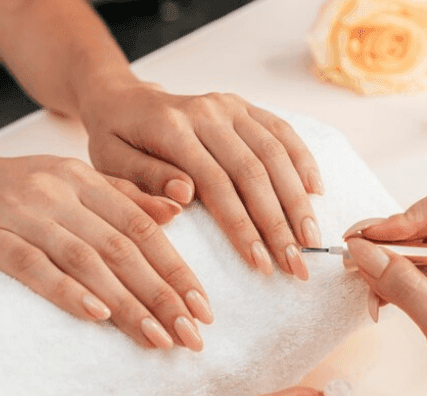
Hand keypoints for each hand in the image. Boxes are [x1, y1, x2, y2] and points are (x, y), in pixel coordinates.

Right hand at [0, 154, 212, 350]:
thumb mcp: (68, 183)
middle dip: (162, 294)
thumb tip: (177, 212)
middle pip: (122, 247)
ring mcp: (21, 212)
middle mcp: (58, 192)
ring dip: (127, 303)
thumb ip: (122, 196)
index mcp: (83, 179)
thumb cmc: (11, 191)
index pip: (143, 228)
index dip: (177, 269)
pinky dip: (67, 291)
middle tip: (192, 335)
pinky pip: (33, 265)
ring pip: (86, 260)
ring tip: (158, 339)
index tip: (204, 308)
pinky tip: (98, 316)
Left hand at [81, 81, 323, 280]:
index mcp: (171, 128)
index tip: (262, 265)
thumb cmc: (114, 141)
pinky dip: (302, 161)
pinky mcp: (243, 106)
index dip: (243, 227)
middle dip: (280, 224)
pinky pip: (282, 131)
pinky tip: (316, 193)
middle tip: (297, 265)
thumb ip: (144, 182)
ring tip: (311, 242)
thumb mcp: (110, 166)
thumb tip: (185, 197)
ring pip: (275, 154)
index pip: (216, 184)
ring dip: (297, 201)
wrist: (122, 99)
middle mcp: (207, 112)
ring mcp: (229, 106)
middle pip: (254, 171)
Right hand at [344, 185, 426, 395]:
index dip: (409, 216)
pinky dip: (388, 286)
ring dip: (384, 263)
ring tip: (358, 279)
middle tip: (352, 253)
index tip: (375, 239)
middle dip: (389, 238)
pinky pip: (409, 280)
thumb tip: (363, 252)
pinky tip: (374, 303)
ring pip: (414, 253)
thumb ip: (405, 286)